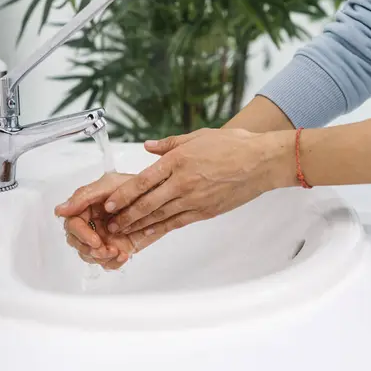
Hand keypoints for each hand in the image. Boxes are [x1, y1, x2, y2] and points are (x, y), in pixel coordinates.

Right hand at [55, 172, 167, 269]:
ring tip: (117, 252)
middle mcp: (92, 222)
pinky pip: (107, 262)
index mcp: (87, 207)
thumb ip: (85, 196)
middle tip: (105, 249)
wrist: (165, 197)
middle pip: (76, 242)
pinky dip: (113, 263)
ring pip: (89, 255)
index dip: (80, 234)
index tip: (94, 240)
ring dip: (100, 257)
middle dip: (89, 249)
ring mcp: (104, 236)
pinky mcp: (117, 248)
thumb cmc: (139, 185)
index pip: (72, 223)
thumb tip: (60, 210)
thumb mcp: (111, 185)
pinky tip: (123, 255)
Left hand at [99, 128, 295, 235]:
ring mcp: (194, 199)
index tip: (109, 203)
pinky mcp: (205, 211)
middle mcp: (182, 182)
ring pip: (160, 216)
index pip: (143, 180)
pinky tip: (149, 235)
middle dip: (126, 215)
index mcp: (178, 160)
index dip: (123, 195)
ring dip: (139, 225)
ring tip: (123, 232)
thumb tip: (147, 147)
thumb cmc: (232, 145)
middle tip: (110, 224)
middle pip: (147, 202)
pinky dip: (161, 230)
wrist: (260, 161)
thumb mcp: (197, 136)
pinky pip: (178, 223)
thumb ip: (168, 144)